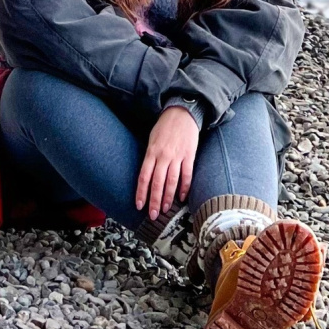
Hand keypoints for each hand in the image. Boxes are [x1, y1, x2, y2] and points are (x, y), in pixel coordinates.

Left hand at [135, 104, 198, 219]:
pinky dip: (184, 187)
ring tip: (166, 210)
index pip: (144, 176)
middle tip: (152, 215)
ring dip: (168, 198)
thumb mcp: (152, 139)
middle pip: (157, 182)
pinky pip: (187, 175)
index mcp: (151, 152)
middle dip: (154, 201)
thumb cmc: (165, 127)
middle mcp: (163, 155)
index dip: (141, 192)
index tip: (139, 205)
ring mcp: (177, 156)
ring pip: (171, 181)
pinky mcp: (189, 155)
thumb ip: (150, 157)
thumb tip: (147, 177)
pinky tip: (181, 197)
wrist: (182, 112)